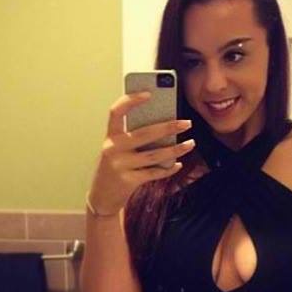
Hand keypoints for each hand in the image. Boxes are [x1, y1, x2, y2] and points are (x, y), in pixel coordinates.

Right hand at [88, 91, 194, 213]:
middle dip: (169, 127)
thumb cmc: (114, 168)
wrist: (101, 198)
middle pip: (144, 133)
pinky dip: (168, 169)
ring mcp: (120, 166)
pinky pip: (153, 173)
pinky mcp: (128, 181)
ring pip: (154, 155)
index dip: (130, 100)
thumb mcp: (118, 151)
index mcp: (110, 137)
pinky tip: (178, 164)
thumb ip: (133, 138)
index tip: (148, 93)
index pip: (116, 112)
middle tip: (187, 123)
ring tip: (190, 144)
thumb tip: (164, 127)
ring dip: (175, 149)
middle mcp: (113, 149)